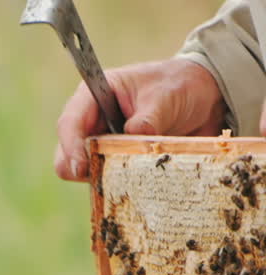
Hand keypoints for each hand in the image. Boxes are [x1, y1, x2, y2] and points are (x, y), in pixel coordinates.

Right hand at [55, 58, 227, 181]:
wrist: (206, 100)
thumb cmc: (181, 86)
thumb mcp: (166, 96)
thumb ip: (148, 118)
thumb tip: (132, 138)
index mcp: (96, 95)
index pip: (70, 123)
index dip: (71, 146)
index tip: (81, 167)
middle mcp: (93, 122)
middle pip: (67, 155)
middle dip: (82, 169)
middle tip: (105, 178)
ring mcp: (104, 146)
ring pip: (85, 173)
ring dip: (103, 180)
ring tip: (131, 176)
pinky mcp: (117, 164)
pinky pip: (107, 183)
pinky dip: (117, 188)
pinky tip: (139, 183)